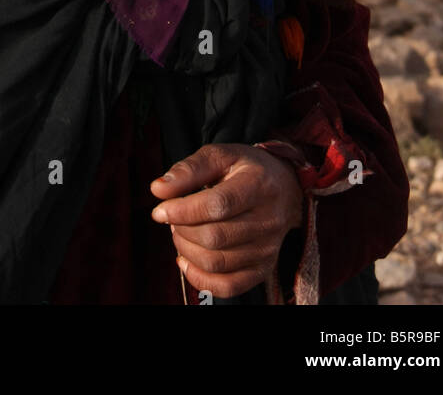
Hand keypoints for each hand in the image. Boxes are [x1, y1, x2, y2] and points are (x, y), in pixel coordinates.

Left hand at [149, 142, 303, 297]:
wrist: (285, 188)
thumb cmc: (247, 169)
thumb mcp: (220, 155)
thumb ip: (188, 169)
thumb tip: (158, 190)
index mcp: (258, 185)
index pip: (218, 205)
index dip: (183, 211)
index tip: (160, 210)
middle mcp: (268, 220)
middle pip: (215, 237)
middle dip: (181, 229)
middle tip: (172, 218)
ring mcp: (267, 249)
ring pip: (217, 263)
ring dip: (186, 251)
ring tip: (180, 232)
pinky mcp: (263, 269)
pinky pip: (228, 287)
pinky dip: (200, 278)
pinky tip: (187, 260)